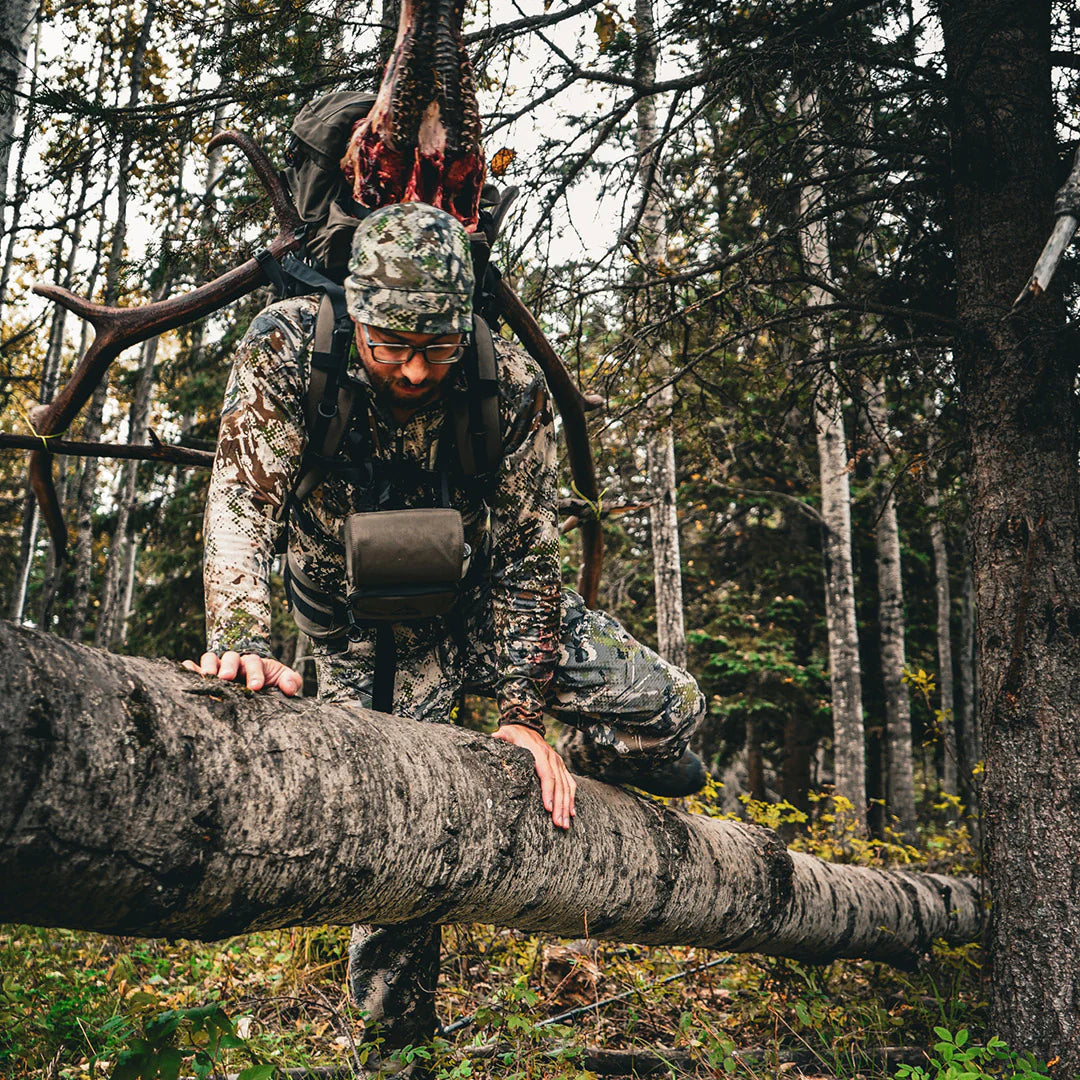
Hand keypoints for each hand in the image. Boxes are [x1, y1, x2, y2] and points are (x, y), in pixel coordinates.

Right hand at [182, 651, 302, 695]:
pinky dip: (189, 668)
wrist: (256, 692)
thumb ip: (291, 681)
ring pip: (211, 659)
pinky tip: (187, 674)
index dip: (255, 673)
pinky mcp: (203, 675)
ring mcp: (218, 667)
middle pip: (230, 657)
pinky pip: (193, 667)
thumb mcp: (284, 681)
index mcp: (255, 664)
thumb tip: (289, 688)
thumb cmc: (270, 684)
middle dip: (229, 666)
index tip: (255, 686)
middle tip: (228, 678)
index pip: (254, 662)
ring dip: (209, 666)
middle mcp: (235, 663)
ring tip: (208, 678)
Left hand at [492, 724, 576, 829]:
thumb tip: (494, 738)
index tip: (548, 808)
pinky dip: (571, 798)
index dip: (548, 792)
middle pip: (559, 785)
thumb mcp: (506, 733)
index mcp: (539, 753)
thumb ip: (501, 737)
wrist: (527, 726)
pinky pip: (569, 783)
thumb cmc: (514, 734)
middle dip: (560, 805)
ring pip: (566, 786)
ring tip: (565, 824)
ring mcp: (558, 762)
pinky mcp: (560, 766)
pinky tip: (571, 813)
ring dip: (566, 806)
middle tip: (559, 824)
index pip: (546, 775)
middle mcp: (552, 758)